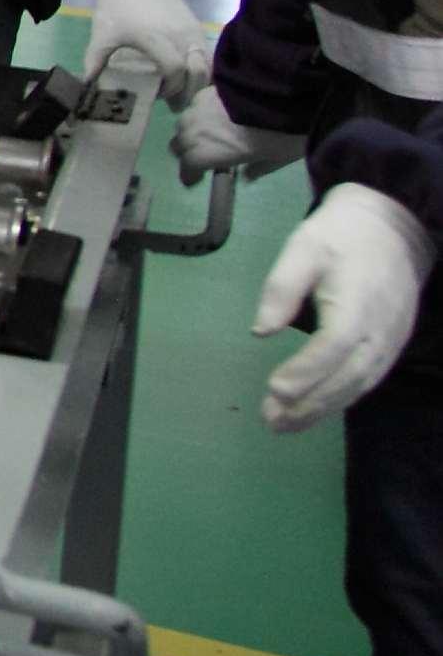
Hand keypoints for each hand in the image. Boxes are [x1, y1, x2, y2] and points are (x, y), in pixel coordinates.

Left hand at [84, 0, 209, 106]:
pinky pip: (208, 56)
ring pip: (208, 66)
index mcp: (157, 39)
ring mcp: (193, 33)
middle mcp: (181, 38)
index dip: (170, 88)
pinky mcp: (198, 28)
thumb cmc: (118, 5)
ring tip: (182, 94)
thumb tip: (87, 85)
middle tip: (174, 104)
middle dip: (189, 92)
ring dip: (199, 83)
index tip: (157, 95)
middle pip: (199, 74)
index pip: (176, 71)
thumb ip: (95, 60)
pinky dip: (203, 71)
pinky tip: (189, 79)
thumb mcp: (102, 32)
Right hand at [170, 85, 302, 185]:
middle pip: (178, 145)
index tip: (196, 179)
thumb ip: (256, 170)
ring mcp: (196, 109)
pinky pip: (194, 107)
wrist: (281, 92)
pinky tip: (218, 112)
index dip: (190, 175)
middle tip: (206, 154)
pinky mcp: (204, 92)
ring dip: (192, 131)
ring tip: (211, 131)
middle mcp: (193, 132)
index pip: (186, 168)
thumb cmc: (278, 133)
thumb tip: (245, 175)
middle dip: (188, 152)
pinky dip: (201, 114)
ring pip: (184, 124)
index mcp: (206, 154)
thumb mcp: (277, 159)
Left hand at [257, 184, 435, 431]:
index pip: (334, 346)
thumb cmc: (341, 236)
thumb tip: (260, 331)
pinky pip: (367, 380)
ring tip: (284, 425)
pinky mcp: (390, 346)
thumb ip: (281, 288)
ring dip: (321, 409)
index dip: (307, 371)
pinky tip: (314, 411)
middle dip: (309, 403)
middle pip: (347, 376)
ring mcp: (389, 341)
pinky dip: (340, 399)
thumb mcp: (303, 247)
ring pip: (358, 385)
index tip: (275, 389)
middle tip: (271, 420)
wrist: (394, 229)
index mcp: (358, 303)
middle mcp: (380, 330)